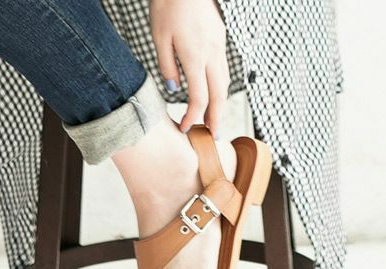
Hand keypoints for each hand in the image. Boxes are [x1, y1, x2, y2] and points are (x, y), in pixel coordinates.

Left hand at [149, 0, 229, 137]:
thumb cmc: (168, 6)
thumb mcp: (160, 39)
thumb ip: (167, 67)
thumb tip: (174, 90)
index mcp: (195, 57)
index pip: (199, 98)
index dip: (193, 118)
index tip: (185, 129)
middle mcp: (212, 53)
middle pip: (219, 95)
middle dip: (216, 119)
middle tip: (213, 138)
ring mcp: (219, 45)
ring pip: (225, 82)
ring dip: (220, 104)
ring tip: (214, 120)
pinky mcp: (220, 37)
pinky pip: (223, 68)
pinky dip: (220, 86)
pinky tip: (213, 94)